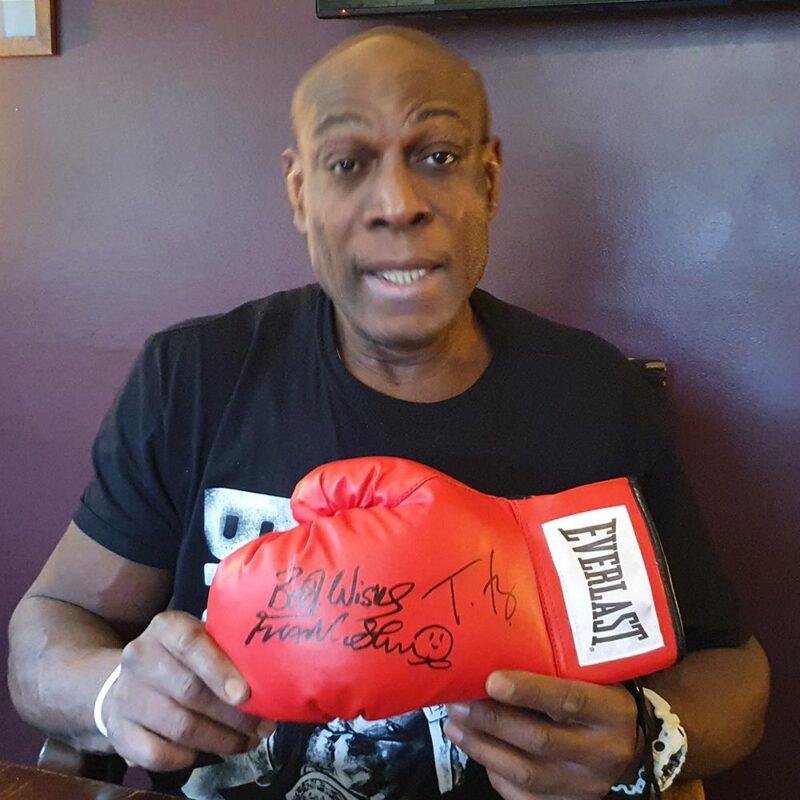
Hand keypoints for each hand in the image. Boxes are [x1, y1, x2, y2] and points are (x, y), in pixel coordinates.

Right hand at [102, 611, 275, 770]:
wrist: (124, 681)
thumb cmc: (180, 658)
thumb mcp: (200, 639)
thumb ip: (227, 650)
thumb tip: (271, 677)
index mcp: (166, 627)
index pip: (191, 643)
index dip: (219, 669)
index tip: (245, 694)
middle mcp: (140, 657)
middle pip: (190, 691)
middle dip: (233, 714)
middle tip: (263, 726)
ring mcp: (126, 696)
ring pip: (179, 726)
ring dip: (220, 740)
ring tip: (247, 742)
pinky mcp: (118, 731)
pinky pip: (157, 755)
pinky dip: (187, 758)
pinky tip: (208, 752)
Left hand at [444, 671, 640, 799]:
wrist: (630, 746)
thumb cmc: (600, 697)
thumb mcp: (593, 677)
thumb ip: (556, 668)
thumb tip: (498, 649)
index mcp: (612, 711)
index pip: (569, 700)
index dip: (528, 691)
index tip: (491, 680)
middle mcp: (603, 752)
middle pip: (541, 740)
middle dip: (493, 721)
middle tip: (458, 703)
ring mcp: (586, 784)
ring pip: (527, 773)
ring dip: (483, 748)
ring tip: (455, 725)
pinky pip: (525, 795)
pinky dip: (495, 772)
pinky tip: (476, 748)